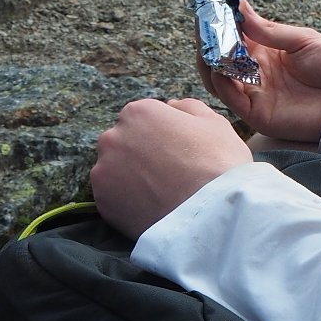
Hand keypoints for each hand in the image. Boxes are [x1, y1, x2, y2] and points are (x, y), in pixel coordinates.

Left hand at [90, 96, 253, 241]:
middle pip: (125, 142)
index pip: (145, 118)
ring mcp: (103, 170)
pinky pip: (112, 198)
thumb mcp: (214, 123)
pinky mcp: (102, 202)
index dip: (163, 135)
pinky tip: (151, 207)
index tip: (178, 151)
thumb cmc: (218, 164)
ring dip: (132, 178)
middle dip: (142, 154)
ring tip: (160, 193)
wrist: (212, 215)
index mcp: (139, 112)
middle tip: (169, 174)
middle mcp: (113, 137)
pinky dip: (127, 202)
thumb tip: (172, 106)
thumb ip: (188, 107)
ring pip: (115, 170)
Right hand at [198, 0, 320, 144]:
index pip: (232, 35)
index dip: (219, 20)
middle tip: (202, 21)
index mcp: (264, 51)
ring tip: (207, 43)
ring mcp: (254, 93)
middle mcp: (254, 72)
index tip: (209, 1)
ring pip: (217, 78)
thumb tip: (239, 9)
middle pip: (218, 57)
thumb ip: (269, 30)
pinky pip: (231, 99)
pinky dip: (221, 83)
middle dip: (208, 39)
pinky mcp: (257, 114)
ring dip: (209, 60)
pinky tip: (218, 67)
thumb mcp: (303, 40)